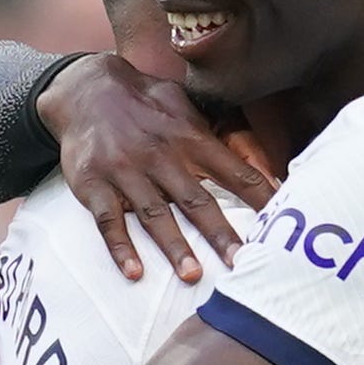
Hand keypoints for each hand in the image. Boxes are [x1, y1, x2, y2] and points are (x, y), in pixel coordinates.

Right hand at [37, 56, 278, 282]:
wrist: (84, 89)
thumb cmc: (144, 102)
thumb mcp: (183, 105)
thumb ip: (216, 134)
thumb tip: (258, 161)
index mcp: (188, 137)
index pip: (234, 171)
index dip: (259, 198)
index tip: (279, 224)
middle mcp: (160, 155)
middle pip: (196, 200)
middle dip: (220, 234)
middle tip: (242, 264)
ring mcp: (125, 171)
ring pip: (154, 215)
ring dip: (174, 247)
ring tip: (192, 275)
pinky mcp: (94, 184)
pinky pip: (108, 221)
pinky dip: (121, 248)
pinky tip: (134, 271)